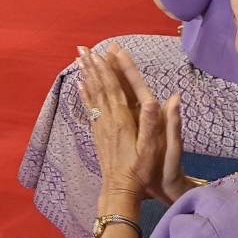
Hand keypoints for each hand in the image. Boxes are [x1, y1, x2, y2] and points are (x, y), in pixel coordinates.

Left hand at [78, 45, 164, 200]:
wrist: (120, 190)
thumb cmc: (140, 170)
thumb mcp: (152, 149)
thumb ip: (153, 124)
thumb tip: (158, 100)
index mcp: (123, 120)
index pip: (114, 88)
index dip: (108, 69)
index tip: (102, 51)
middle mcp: (109, 119)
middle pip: (100, 87)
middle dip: (92, 66)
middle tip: (82, 48)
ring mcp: (101, 126)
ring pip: (92, 94)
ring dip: (86, 75)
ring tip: (79, 59)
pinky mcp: (98, 133)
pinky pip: (90, 108)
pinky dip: (84, 94)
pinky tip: (80, 85)